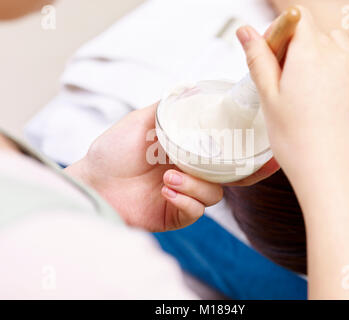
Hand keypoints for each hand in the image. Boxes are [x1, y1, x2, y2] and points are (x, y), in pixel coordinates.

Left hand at [66, 104, 223, 231]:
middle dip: (213, 170)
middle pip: (222, 175)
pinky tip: (166, 192)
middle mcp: (187, 173)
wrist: (93, 181)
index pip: (217, 153)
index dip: (228, 151)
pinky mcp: (173, 215)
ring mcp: (182, 194)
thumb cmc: (113, 151)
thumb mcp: (139, 121)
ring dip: (195, 186)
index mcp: (184, 151)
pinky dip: (186, 202)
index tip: (228, 144)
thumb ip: (165, 109)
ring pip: (213, 195)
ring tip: (169, 177)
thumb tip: (190, 90)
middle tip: (190, 162)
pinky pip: (195, 212)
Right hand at [237, 7, 348, 298]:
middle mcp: (339, 55)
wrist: (330, 175)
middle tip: (286, 82)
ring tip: (312, 87)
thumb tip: (245, 30)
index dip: (281, 35)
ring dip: (325, 55)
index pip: (296, 21)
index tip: (273, 58)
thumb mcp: (268, 99)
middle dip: (299, 49)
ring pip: (342, 45)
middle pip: (316, 34)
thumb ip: (259, 59)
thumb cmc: (296, 142)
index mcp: (309, 54)